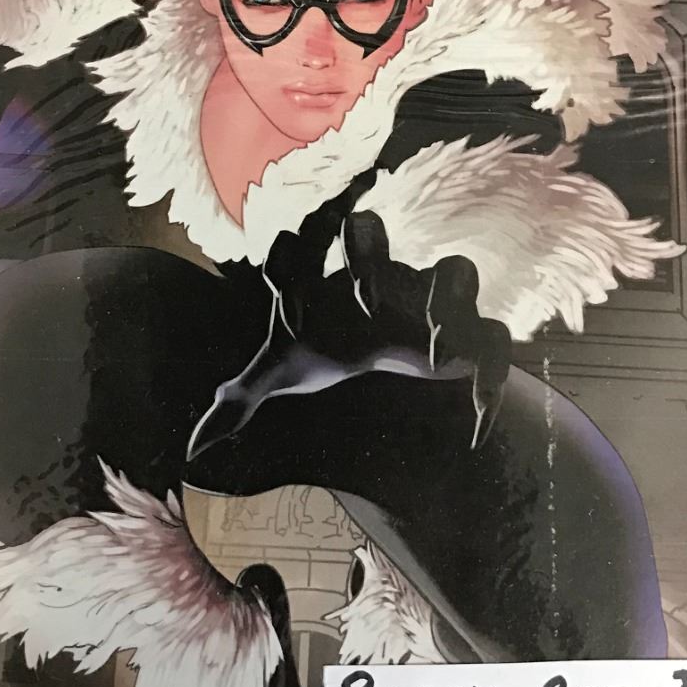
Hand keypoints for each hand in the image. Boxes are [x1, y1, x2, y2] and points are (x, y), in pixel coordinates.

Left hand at [188, 183, 510, 458]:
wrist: (388, 350)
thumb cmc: (333, 344)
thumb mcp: (286, 371)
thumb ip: (240, 398)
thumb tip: (191, 451)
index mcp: (330, 274)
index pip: (305, 239)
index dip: (293, 253)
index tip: (289, 294)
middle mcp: (382, 274)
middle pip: (372, 235)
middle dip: (366, 252)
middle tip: (360, 292)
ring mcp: (431, 299)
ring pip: (454, 272)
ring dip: (446, 300)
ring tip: (434, 348)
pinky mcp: (471, 336)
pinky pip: (495, 343)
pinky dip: (490, 379)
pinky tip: (474, 418)